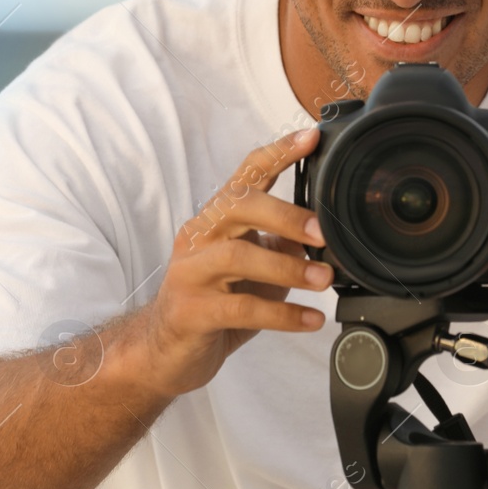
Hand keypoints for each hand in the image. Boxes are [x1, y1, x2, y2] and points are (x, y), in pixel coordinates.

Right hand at [139, 128, 331, 397]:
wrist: (164, 351)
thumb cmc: (212, 303)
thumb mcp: (252, 270)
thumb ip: (280, 246)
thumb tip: (320, 235)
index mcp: (216, 219)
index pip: (246, 174)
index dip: (279, 152)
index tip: (312, 138)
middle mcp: (199, 237)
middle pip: (238, 205)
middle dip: (285, 215)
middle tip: (323, 233)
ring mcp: (190, 274)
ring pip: (238, 257)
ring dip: (288, 267)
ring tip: (323, 280)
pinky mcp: (191, 312)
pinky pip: (242, 308)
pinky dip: (282, 314)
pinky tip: (310, 320)